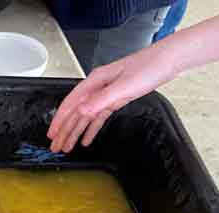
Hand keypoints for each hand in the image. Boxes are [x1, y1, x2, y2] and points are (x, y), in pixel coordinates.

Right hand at [47, 44, 177, 152]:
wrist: (167, 61)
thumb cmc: (148, 67)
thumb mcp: (124, 85)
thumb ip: (102, 99)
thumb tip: (82, 112)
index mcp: (95, 82)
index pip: (71, 104)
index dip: (60, 121)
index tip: (52, 135)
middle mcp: (97, 88)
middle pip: (75, 112)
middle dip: (64, 130)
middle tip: (55, 147)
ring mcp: (106, 94)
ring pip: (85, 117)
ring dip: (75, 132)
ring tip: (66, 147)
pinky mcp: (116, 99)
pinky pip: (99, 118)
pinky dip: (91, 129)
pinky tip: (86, 139)